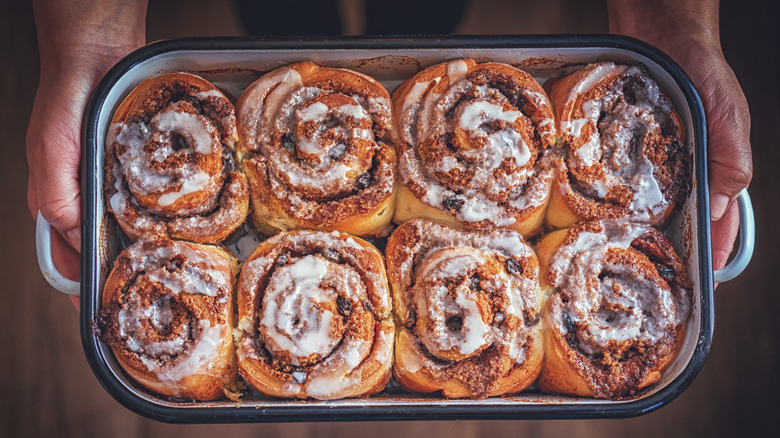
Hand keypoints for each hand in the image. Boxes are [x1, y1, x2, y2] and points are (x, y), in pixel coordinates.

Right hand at [27, 0, 146, 308]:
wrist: (97, 54)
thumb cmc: (66, 99)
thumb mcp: (53, 148)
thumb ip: (57, 193)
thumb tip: (74, 236)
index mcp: (58, 200)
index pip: (68, 258)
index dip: (84, 289)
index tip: (103, 317)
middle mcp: (85, 197)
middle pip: (101, 251)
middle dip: (119, 277)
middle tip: (147, 301)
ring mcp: (111, 184)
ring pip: (126, 231)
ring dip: (142, 251)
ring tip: (166, 275)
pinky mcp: (135, 170)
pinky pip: (147, 203)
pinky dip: (158, 220)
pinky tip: (176, 230)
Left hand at [607, 0, 752, 271]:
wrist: (660, 25)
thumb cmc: (701, 65)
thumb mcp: (727, 113)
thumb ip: (729, 159)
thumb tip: (716, 209)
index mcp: (715, 164)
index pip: (719, 219)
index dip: (711, 250)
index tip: (700, 282)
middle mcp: (681, 165)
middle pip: (678, 219)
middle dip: (670, 248)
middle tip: (653, 278)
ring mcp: (649, 156)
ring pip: (643, 204)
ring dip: (636, 228)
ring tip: (621, 255)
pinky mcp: (619, 143)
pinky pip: (612, 175)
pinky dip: (606, 195)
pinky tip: (594, 212)